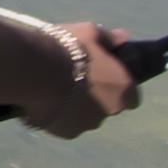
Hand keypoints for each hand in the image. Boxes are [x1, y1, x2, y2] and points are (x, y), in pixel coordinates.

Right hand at [8, 21, 139, 139]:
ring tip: (60, 89)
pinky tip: (48, 101)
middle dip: (98, 96)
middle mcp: (109, 112)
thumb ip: (110, 38)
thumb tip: (123, 38)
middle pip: (108, 107)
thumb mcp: (90, 33)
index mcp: (123, 90)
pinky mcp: (66, 133)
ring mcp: (87, 125)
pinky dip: (62, 116)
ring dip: (80, 107)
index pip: (132, 96)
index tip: (107, 77)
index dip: (120, 87)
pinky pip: (67, 124)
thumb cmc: (68, 50)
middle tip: (79, 78)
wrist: (35, 73)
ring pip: (87, 117)